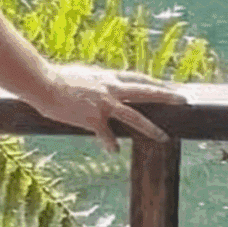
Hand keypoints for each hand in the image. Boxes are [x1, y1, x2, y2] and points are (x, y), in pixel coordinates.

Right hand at [26, 65, 184, 152]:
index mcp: (107, 77)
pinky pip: (107, 136)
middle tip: (183, 99)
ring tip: (164, 137)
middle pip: (145, 91)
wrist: (44, 84)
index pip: (137, 78)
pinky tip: (113, 151)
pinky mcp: (94, 119)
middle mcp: (110, 88)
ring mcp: (104, 104)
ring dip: (151, 128)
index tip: (167, 85)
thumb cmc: (56, 78)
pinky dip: (110, 144)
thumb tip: (97, 85)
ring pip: (135, 117)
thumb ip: (94, 81)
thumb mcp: (82, 75)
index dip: (154, 83)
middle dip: (166, 96)